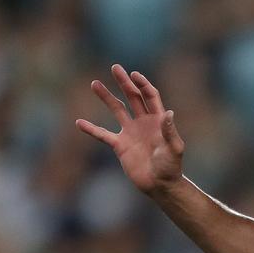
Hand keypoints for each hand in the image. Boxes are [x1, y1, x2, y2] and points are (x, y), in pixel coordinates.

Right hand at [76, 64, 184, 195]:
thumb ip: (170, 131)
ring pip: (117, 110)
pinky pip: (103, 134)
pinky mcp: (120, 145)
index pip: (150, 96)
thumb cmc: (171, 167)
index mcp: (158, 120)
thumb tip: (168, 112)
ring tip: (94, 83)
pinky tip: (79, 122)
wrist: (160, 185)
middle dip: (124, 83)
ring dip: (106, 97)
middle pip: (133, 97)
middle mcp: (143, 123)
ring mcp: (130, 132)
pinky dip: (91, 129)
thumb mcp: (174, 148)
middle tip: (115, 67)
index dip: (142, 85)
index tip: (134, 74)